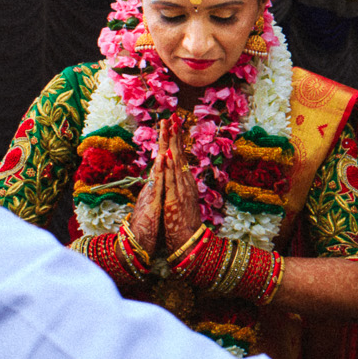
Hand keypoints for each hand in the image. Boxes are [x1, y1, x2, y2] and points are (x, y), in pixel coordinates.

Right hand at [127, 134, 166, 254]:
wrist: (138, 242)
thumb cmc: (149, 225)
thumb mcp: (157, 203)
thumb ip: (158, 190)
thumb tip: (161, 179)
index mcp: (157, 185)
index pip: (164, 161)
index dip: (169, 145)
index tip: (173, 128)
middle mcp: (153, 184)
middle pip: (160, 158)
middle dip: (164, 138)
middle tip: (168, 119)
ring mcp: (152, 191)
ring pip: (158, 166)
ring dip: (162, 147)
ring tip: (165, 130)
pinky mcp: (152, 201)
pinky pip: (157, 183)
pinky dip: (160, 170)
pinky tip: (162, 157)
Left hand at [160, 115, 201, 248]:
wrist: (189, 241)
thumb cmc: (184, 224)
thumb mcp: (181, 202)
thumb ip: (180, 188)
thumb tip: (180, 178)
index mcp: (185, 183)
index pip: (181, 157)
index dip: (177, 140)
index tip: (174, 125)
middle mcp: (186, 183)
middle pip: (180, 155)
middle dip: (176, 135)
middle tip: (174, 117)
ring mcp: (182, 190)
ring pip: (177, 163)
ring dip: (174, 145)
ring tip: (171, 128)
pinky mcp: (175, 199)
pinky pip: (172, 180)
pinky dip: (171, 167)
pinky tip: (168, 155)